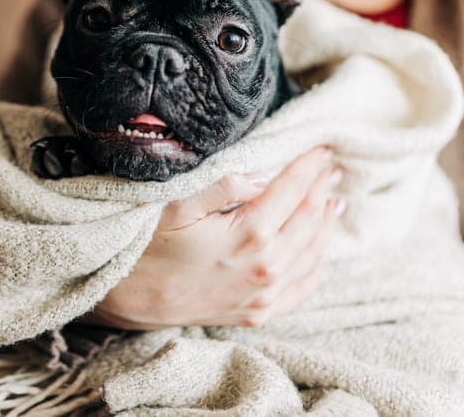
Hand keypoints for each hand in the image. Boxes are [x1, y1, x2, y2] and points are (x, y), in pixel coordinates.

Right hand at [89, 146, 344, 328]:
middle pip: (309, 220)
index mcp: (249, 235)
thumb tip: (264, 174)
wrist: (128, 299)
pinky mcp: (258, 313)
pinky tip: (320, 251)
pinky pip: (302, 289)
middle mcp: (266, 268)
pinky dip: (317, 266)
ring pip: (313, 254)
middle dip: (322, 190)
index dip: (308, 167)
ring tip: (334, 202)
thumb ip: (224, 186)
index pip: (291, 191)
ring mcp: (264, 295)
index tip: (322, 150)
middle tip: (331, 170)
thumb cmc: (148, 247)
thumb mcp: (178, 205)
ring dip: (326, 225)